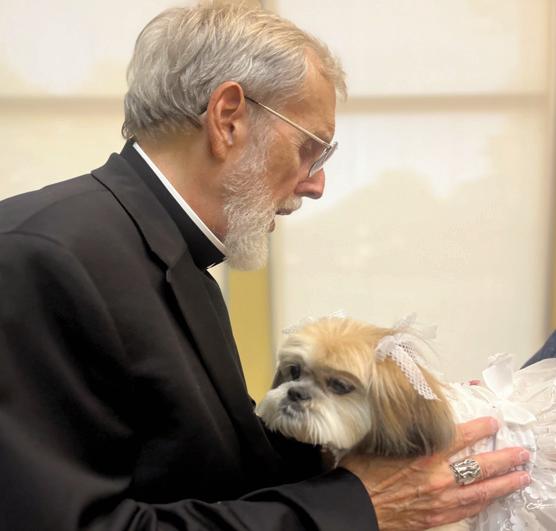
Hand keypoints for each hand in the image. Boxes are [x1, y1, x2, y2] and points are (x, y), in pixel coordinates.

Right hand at [340, 417, 529, 529]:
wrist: (354, 507)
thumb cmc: (362, 474)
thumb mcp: (379, 443)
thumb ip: (401, 433)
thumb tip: (409, 419)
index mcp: (422, 456)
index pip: (459, 437)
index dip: (479, 429)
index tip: (492, 422)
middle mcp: (436, 478)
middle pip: (479, 467)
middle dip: (504, 459)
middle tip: (521, 453)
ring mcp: (439, 500)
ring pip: (480, 491)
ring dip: (503, 484)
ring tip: (520, 477)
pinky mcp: (435, 517)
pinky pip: (467, 510)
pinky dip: (483, 503)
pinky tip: (493, 499)